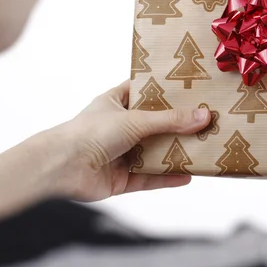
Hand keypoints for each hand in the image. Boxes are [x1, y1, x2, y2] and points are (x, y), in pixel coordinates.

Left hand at [33, 81, 209, 201]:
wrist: (60, 168)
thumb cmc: (90, 132)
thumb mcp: (136, 120)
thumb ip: (171, 120)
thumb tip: (204, 116)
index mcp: (115, 103)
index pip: (144, 92)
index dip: (165, 90)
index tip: (191, 88)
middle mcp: (119, 127)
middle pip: (155, 125)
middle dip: (178, 125)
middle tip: (206, 120)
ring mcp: (121, 154)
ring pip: (155, 152)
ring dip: (176, 152)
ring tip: (204, 148)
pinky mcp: (122, 178)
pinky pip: (150, 178)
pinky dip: (168, 177)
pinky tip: (189, 176)